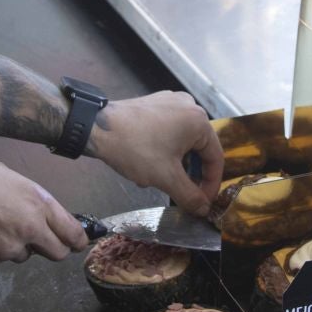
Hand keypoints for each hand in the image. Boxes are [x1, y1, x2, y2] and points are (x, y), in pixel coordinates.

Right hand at [0, 156, 86, 269]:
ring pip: (20, 255)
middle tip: (35, 238)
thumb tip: (39, 211)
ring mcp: (7, 250)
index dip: (78, 240)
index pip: (72, 233)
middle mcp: (28, 231)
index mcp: (37, 206)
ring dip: (12, 245)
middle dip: (50, 247)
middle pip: (56, 253)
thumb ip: (31, 199)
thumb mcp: (8, 177)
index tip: (78, 242)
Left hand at [90, 91, 224, 215]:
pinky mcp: (154, 104)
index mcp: (199, 120)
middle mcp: (189, 106)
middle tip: (181, 194)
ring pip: (182, 142)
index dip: (211, 184)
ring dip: (174, 165)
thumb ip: (190, 196)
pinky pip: (168, 131)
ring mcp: (170, 102)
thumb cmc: (134, 148)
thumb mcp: (166, 178)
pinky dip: (163, 150)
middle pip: (198, 149)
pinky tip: (147, 164)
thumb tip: (203, 209)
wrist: (96, 127)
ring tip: (157, 179)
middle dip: (188, 175)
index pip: (215, 158)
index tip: (203, 202)